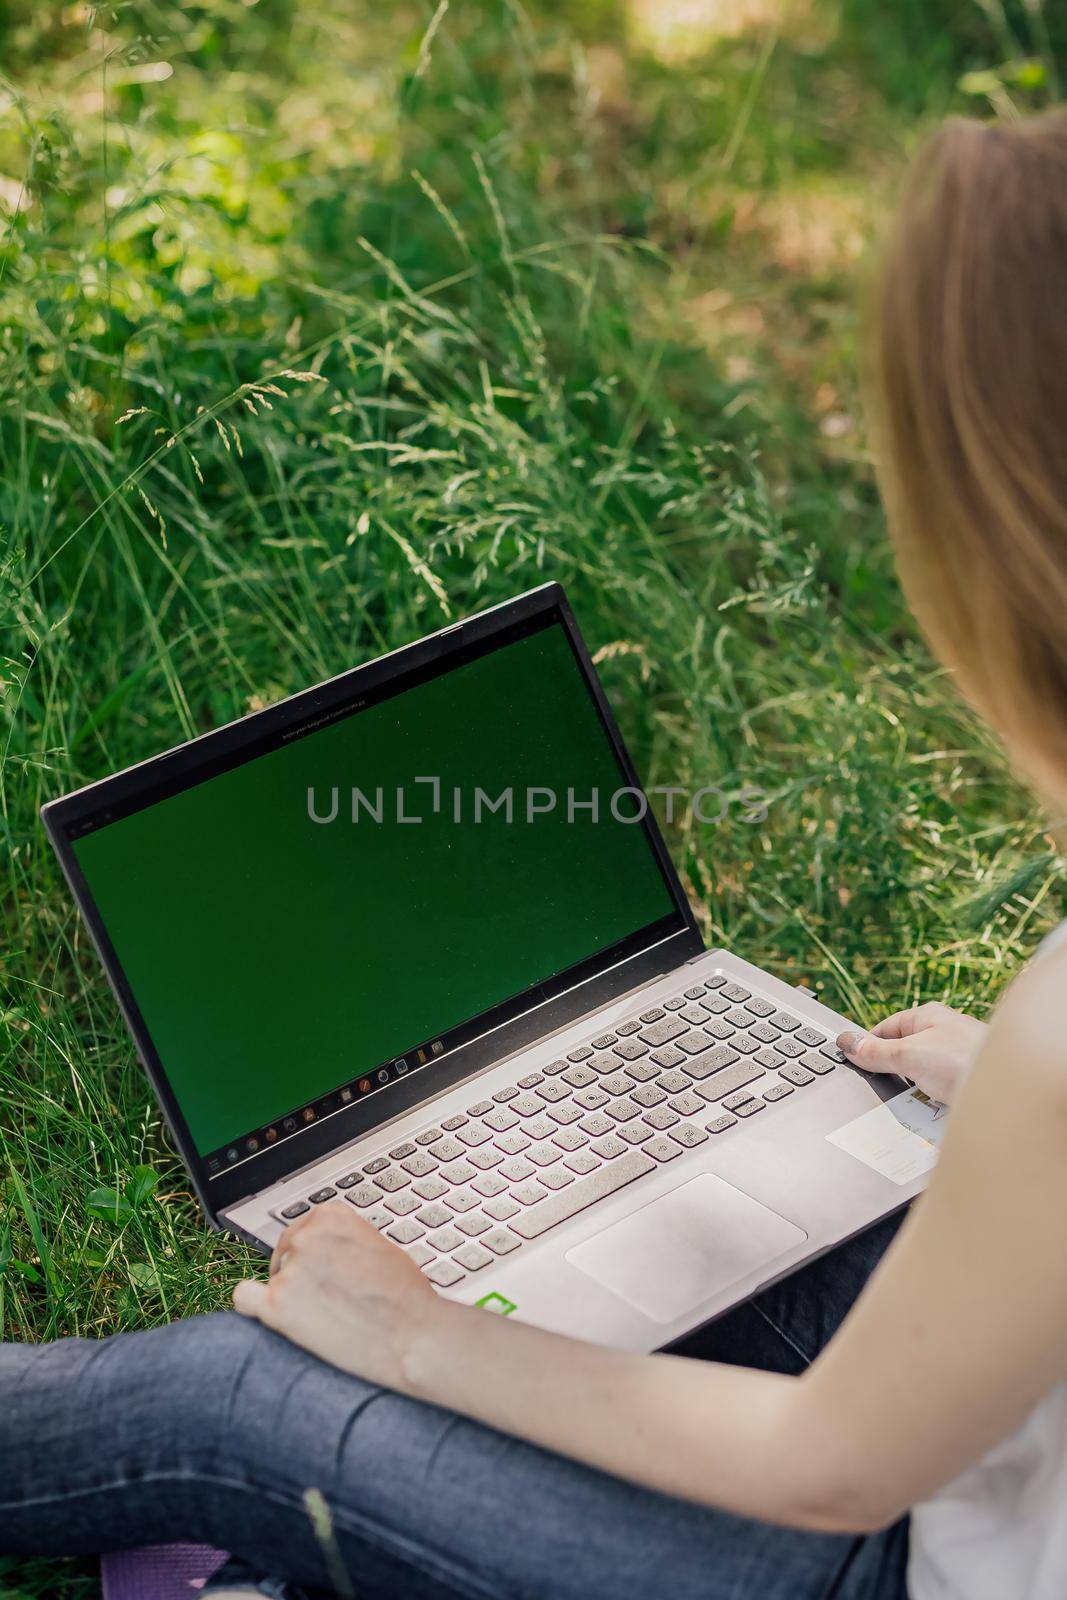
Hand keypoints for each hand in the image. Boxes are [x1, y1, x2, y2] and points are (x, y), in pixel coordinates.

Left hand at [233, 1203, 439, 1389]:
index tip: (323, 1273)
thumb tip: (331, 1253)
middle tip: (322, 1300)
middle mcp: (307, 1236)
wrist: (415, 1337)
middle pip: (285, 1252)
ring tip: (319, 1317)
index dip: (313, 1254)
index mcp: (332, 1217)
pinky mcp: (278, 1306)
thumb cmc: (407, 1298)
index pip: (303, 1229)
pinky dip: (252, 1306)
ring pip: (271, 1279)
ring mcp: (290, 1270)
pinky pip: (243, 1298)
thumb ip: (346, 1243)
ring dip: (288, 1295)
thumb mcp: (380, 1247)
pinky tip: (268, 1316)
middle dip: (299, 1274)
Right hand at [837, 1002, 987, 1106]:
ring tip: (913, 1103)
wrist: (1008, 1093)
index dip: (868, 1046)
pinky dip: (930, 1106)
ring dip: (913, 1094)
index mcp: (927, 1018)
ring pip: (919, 1079)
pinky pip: (936, 1096)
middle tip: (883, 1088)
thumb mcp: (909, 1055)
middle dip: (892, 1075)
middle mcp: (943, 1036)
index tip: (853, 1063)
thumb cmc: (966, 1062)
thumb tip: (848, 1043)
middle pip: (902, 1056)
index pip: (885, 1029)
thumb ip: (876, 1052)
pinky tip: (929, 1114)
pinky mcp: (965, 1084)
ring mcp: (955, 1061)